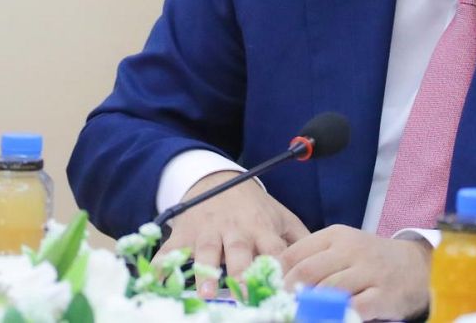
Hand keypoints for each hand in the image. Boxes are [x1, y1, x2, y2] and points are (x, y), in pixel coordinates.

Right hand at [153, 171, 309, 296]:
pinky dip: (162, 266)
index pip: (274, 249)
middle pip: (240, 251)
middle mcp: (236, 229)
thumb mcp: (281, 216)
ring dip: (205, 271)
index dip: (278, 267)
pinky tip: (157, 282)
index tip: (283, 288)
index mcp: (263, 227)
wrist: (219, 181)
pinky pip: (170, 251)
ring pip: (206, 252)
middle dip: (241, 273)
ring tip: (206, 293)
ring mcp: (208, 231)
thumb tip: (318, 265)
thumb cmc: (255, 208)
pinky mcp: (184, 233)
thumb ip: (299, 239)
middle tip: (245, 296)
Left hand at [281, 225, 430, 320]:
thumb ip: (314, 260)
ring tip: (303, 314)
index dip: (277, 275)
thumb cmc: (370, 260)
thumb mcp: (343, 249)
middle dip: (288, 293)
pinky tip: (332, 318)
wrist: (414, 266)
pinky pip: (353, 308)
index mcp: (336, 235)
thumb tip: (278, 281)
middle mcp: (351, 249)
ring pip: (327, 291)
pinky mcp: (382, 295)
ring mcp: (369, 271)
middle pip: (307, 272)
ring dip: (310, 307)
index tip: (268, 291)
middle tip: (282, 307)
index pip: (294, 253)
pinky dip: (337, 317)